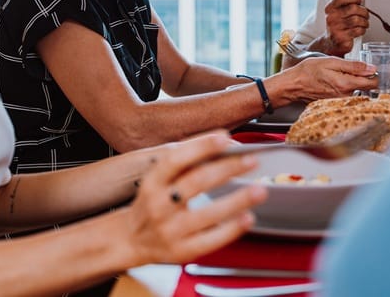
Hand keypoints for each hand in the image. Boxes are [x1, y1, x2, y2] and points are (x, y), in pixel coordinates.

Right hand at [123, 132, 265, 265]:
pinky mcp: (182, 251)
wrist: (130, 240)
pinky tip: (247, 217)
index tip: (225, 138)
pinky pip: (211, 240)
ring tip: (258, 189)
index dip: (201, 146)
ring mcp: (170, 230)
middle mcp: (159, 205)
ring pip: (208, 213)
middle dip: (227, 169)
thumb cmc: (151, 204)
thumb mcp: (157, 180)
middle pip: (196, 182)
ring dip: (237, 200)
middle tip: (251, 160)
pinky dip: (232, 228)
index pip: (176, 160)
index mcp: (152, 182)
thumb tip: (221, 144)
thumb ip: (185, 163)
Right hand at [280, 56, 377, 101]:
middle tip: (348, 70)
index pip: (373, 83)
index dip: (373, 74)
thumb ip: (353, 66)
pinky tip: (333, 83)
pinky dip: (344, 89)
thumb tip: (371, 68)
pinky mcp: (335, 104)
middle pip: (366, 88)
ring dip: (352, 83)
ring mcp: (340, 101)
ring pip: (357, 92)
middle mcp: (345, 96)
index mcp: (346, 84)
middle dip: (362, 78)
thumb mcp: (331, 62)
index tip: (368, 69)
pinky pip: (347, 96)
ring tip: (337, 76)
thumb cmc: (308, 72)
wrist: (293, 85)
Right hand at [323, 0, 368, 55]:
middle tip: (365, 15)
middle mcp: (331, 17)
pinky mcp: (342, 38)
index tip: (359, 1)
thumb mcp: (338, 11)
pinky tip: (359, 31)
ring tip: (363, 24)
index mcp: (330, 8)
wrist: (330, 42)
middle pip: (354, 8)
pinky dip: (362, 30)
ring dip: (365, 22)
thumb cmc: (338, 24)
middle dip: (364, 12)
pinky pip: (359, 30)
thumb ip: (346, 1)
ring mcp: (335, 28)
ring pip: (358, 20)